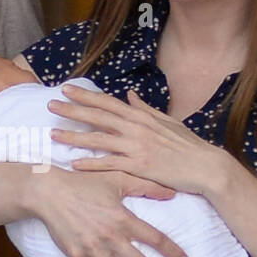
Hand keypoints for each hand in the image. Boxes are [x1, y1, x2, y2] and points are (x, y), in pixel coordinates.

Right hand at [29, 164, 188, 256]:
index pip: (155, 239)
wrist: (50, 192)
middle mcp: (111, 238)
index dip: (172, 252)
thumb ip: (146, 186)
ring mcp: (92, 249)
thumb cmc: (84, 182)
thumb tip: (172, 193)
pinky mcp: (76, 255)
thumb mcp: (117, 178)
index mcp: (123, 219)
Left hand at [49, 84, 230, 196]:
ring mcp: (137, 147)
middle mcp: (136, 128)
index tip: (67, 89)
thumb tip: (130, 95)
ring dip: (75, 136)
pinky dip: (92, 163)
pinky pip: (110, 164)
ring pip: (99, 140)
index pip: (108, 102)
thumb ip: (145, 109)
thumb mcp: (167, 121)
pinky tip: (75, 164)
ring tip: (54, 134)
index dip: (86, 96)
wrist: (205, 166)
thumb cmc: (188, 145)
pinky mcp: (139, 166)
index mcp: (142, 116)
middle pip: (98, 117)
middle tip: (51, 105)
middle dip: (73, 110)